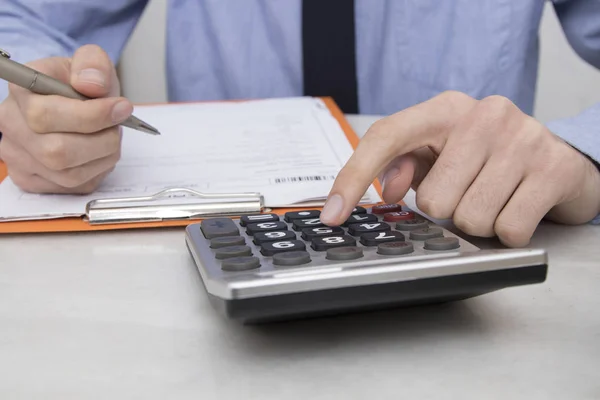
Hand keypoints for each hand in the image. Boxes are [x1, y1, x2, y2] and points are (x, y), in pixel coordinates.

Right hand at [0, 45, 132, 193]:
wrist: (75, 104)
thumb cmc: (80, 86)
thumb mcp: (91, 63)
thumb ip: (93, 65)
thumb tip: (91, 84)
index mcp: (21, 90)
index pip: (45, 114)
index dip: (91, 116)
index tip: (121, 108)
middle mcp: (11, 125)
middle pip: (57, 151)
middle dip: (102, 141)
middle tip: (117, 128)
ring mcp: (17, 156)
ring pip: (68, 174)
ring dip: (103, 157)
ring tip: (109, 139)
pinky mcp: (31, 179)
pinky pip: (73, 186)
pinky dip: (97, 171)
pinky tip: (98, 153)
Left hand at [320, 91, 599, 246]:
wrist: (562, 159)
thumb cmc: (490, 158)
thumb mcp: (442, 153)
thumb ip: (406, 164)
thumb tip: (384, 187)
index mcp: (446, 109)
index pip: (386, 138)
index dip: (353, 177)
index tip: (333, 214)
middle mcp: (484, 115)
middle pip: (432, 199)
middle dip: (448, 210)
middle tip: (468, 192)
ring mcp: (522, 139)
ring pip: (470, 218)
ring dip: (478, 221)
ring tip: (495, 197)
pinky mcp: (554, 168)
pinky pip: (508, 230)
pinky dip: (508, 231)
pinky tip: (518, 206)